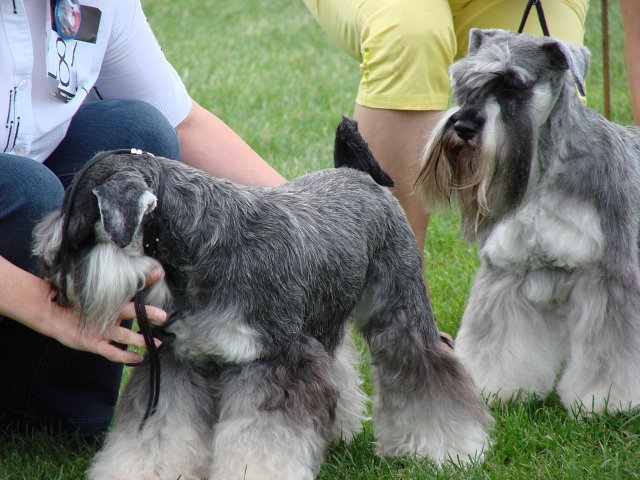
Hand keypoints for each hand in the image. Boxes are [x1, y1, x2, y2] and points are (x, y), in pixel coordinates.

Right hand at [47, 268, 167, 363]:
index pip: (130, 288)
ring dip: (141, 339)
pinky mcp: (93, 343)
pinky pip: (112, 352)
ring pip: (124, 335)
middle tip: (164, 316)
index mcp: (109, 300)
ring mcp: (100, 330)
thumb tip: (129, 278)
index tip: (159, 273)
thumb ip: (113, 290)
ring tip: (157, 343)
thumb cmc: (77, 304)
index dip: (145, 280)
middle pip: (130, 311)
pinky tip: (139, 357)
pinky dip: (126, 356)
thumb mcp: (95, 293)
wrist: (52, 315)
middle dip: (148, 314)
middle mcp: (106, 314)